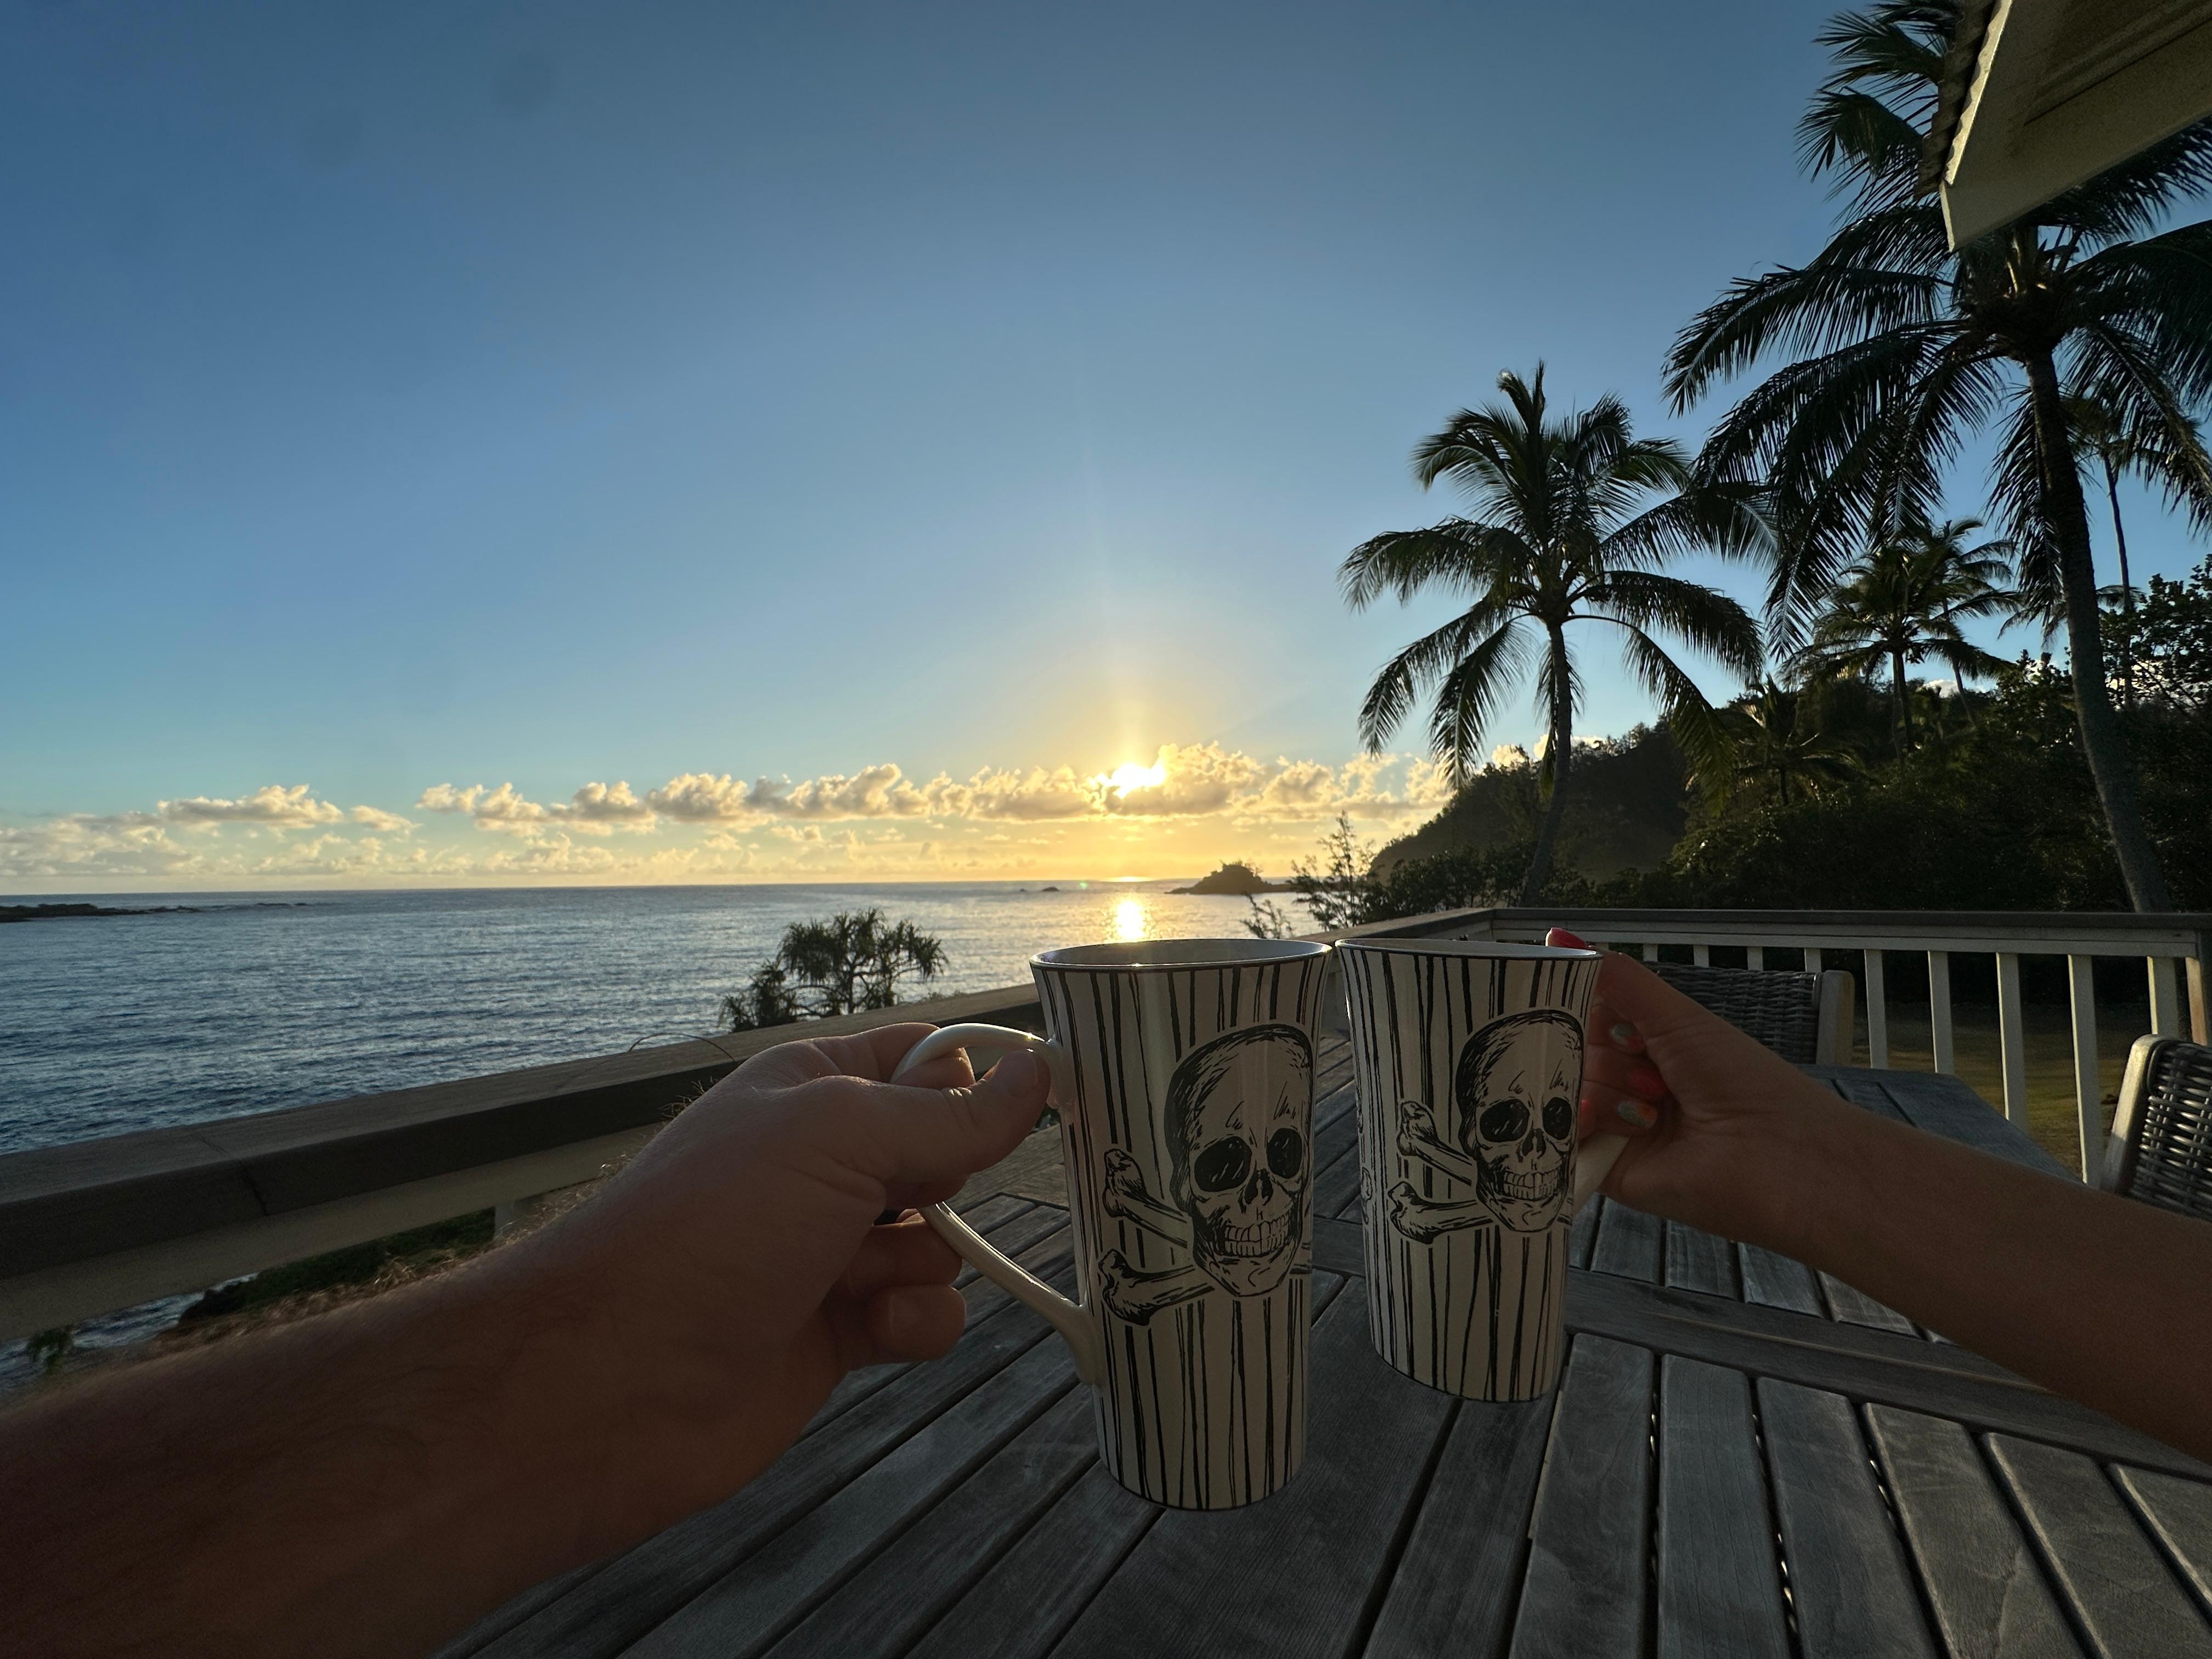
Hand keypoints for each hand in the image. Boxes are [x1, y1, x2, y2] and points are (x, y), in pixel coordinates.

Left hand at [505, 1022, 1048, 1554]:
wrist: (607, 1383)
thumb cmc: (712, 1231)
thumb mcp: (838, 1139)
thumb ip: (947, 1117)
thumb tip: (1037, 1074)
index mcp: (810, 1089)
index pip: (922, 1058)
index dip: (983, 1077)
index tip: (1049, 1099)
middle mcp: (818, 1164)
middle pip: (942, 1157)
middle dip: (955, 1183)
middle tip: (923, 1202)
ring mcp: (826, 1252)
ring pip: (939, 1247)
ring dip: (929, 1267)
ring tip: (872, 1288)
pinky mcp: (834, 1335)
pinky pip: (919, 1317)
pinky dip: (915, 1326)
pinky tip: (880, 1337)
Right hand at [1549, 928, 1856, 1241]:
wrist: (1774, 1155)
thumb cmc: (1738, 1078)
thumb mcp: (1675, 1015)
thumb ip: (1614, 976)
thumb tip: (1557, 932)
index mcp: (1648, 1043)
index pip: (1587, 1013)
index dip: (1584, 1006)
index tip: (1597, 1008)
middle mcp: (1629, 1081)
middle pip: (1573, 1050)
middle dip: (1607, 1052)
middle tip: (1649, 1063)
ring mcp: (1615, 1124)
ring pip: (1567, 1089)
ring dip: (1608, 1089)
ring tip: (1654, 1108)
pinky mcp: (1605, 1166)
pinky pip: (1564, 1136)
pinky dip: (1579, 1122)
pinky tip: (1600, 1119)